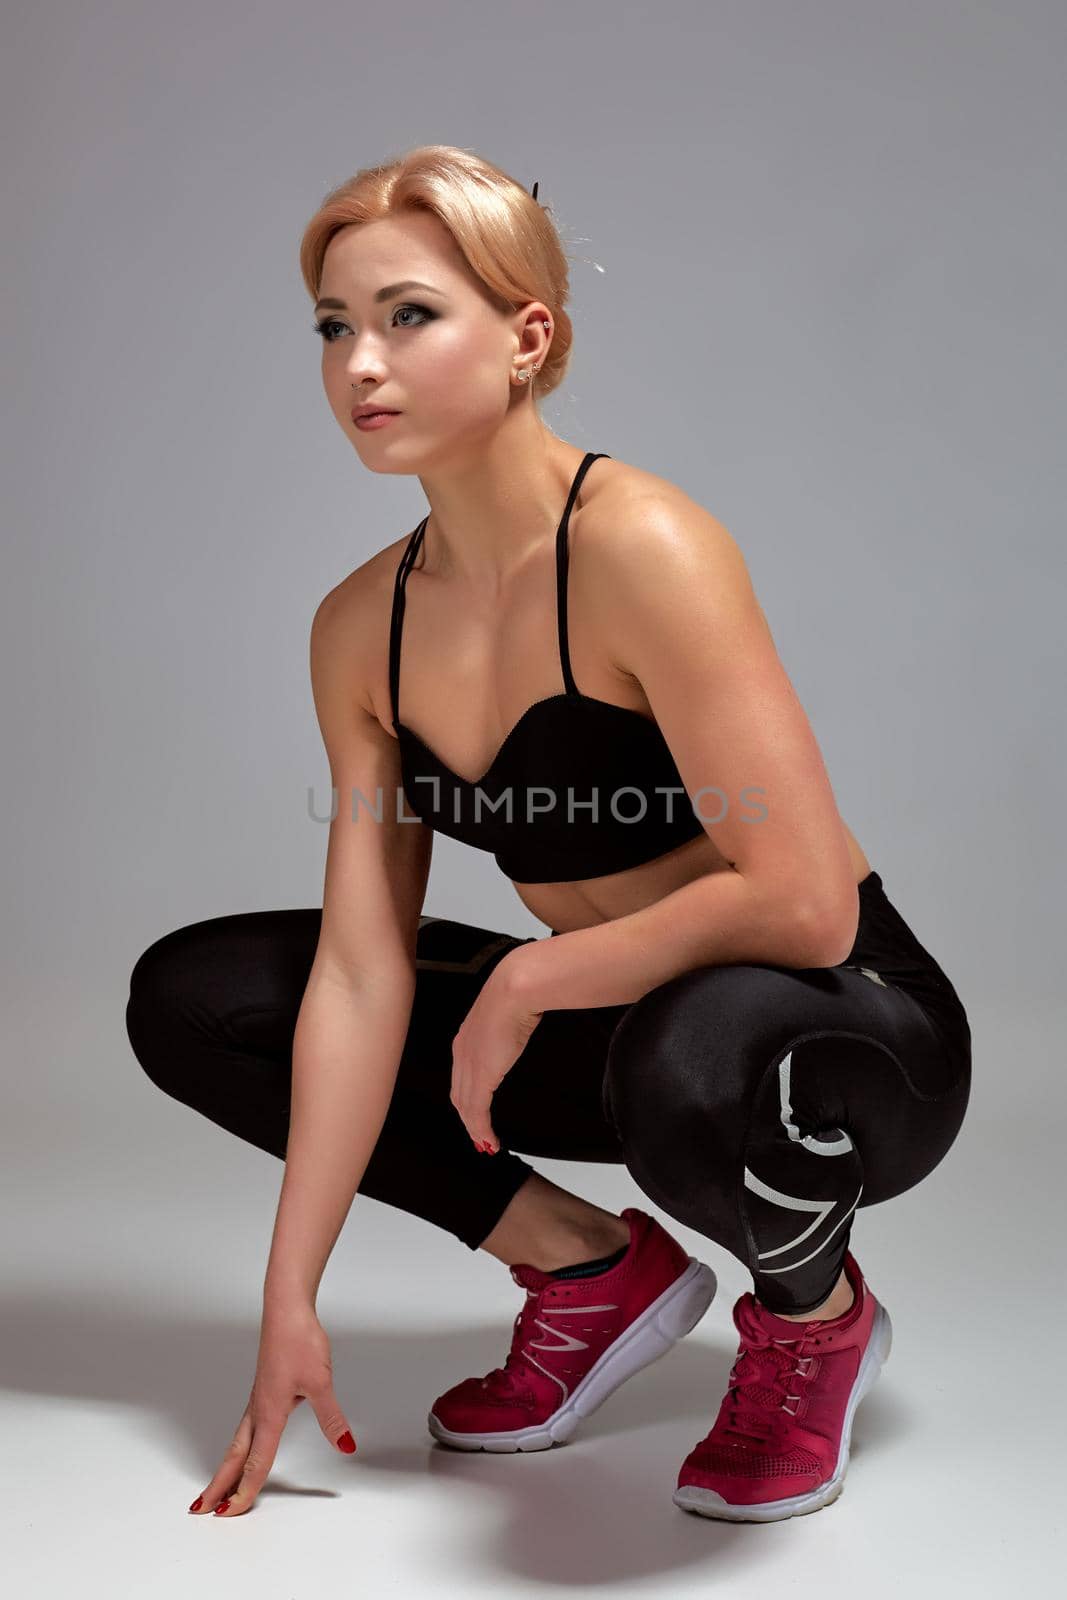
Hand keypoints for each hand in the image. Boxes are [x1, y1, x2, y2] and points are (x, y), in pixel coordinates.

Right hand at [188, 1300, 355, 1518]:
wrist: (286, 1310)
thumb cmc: (299, 1341)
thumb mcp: (320, 1381)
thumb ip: (331, 1418)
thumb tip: (345, 1445)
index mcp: (270, 1413)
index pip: (257, 1462)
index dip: (244, 1491)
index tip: (230, 1514)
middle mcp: (258, 1411)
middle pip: (234, 1457)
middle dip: (218, 1486)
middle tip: (200, 1510)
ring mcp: (257, 1401)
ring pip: (236, 1444)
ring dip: (224, 1469)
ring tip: (213, 1490)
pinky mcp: (262, 1391)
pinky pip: (244, 1429)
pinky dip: (236, 1449)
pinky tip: (242, 1450)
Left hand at [450, 953, 543, 1153]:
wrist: (515, 990)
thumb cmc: (518, 992)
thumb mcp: (509, 1010)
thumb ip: (509, 1023)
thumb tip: (521, 1023)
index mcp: (466, 1038)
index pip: (460, 1076)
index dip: (466, 1097)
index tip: (475, 1111)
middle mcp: (461, 1053)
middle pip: (459, 1095)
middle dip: (468, 1117)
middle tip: (479, 1135)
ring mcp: (469, 1065)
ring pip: (465, 1106)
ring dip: (475, 1128)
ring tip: (486, 1143)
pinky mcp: (481, 1076)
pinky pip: (477, 1111)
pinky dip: (481, 1129)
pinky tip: (489, 1140)